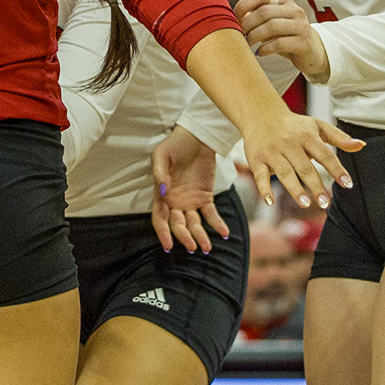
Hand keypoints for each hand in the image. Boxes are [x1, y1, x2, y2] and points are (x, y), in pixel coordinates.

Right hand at [149, 126, 228, 253]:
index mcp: (161, 194)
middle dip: (184, 237)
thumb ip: (159, 172)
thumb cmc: (174, 144)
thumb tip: (162, 190)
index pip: (160, 218)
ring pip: (195, 223)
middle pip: (178, 225)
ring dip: (200, 236)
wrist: (196, 135)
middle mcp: (175, 202)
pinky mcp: (205, 196)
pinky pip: (211, 213)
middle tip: (193, 247)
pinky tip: (224, 233)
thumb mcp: (161, 154)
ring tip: (207, 248)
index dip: (163, 233)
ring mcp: (190, 200)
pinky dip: (217, 224)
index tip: (168, 246)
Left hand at [236, 0, 328, 80]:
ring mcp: (301, 25)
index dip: (244, 4)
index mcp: (284, 0)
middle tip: (239, 34)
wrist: (311, 52)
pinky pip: (280, 43)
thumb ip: (256, 16)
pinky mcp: (303, 42)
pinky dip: (265, 49)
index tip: (234, 17)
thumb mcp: (272, 22)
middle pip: (264, 12)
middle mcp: (294, 10)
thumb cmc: (285, 36)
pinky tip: (259, 53)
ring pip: (272, 26)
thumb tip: (230, 16)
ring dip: (254, 36)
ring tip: (248, 43)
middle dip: (247, 24)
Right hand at [237, 111, 360, 210]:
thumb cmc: (294, 125)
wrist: (260, 114)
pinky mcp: (256, 159)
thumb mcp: (317, 126)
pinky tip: (270, 201)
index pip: (325, 154)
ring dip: (295, 189)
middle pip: (305, 167)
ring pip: (284, 172)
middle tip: (325, 204)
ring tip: (306, 204)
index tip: (348, 184)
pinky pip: (260, 175)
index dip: (336, 169)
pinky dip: (263, 188)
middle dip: (315, 186)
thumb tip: (361, 145)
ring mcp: (272, 152)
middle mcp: (289, 144)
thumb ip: (339, 137)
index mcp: (306, 136)